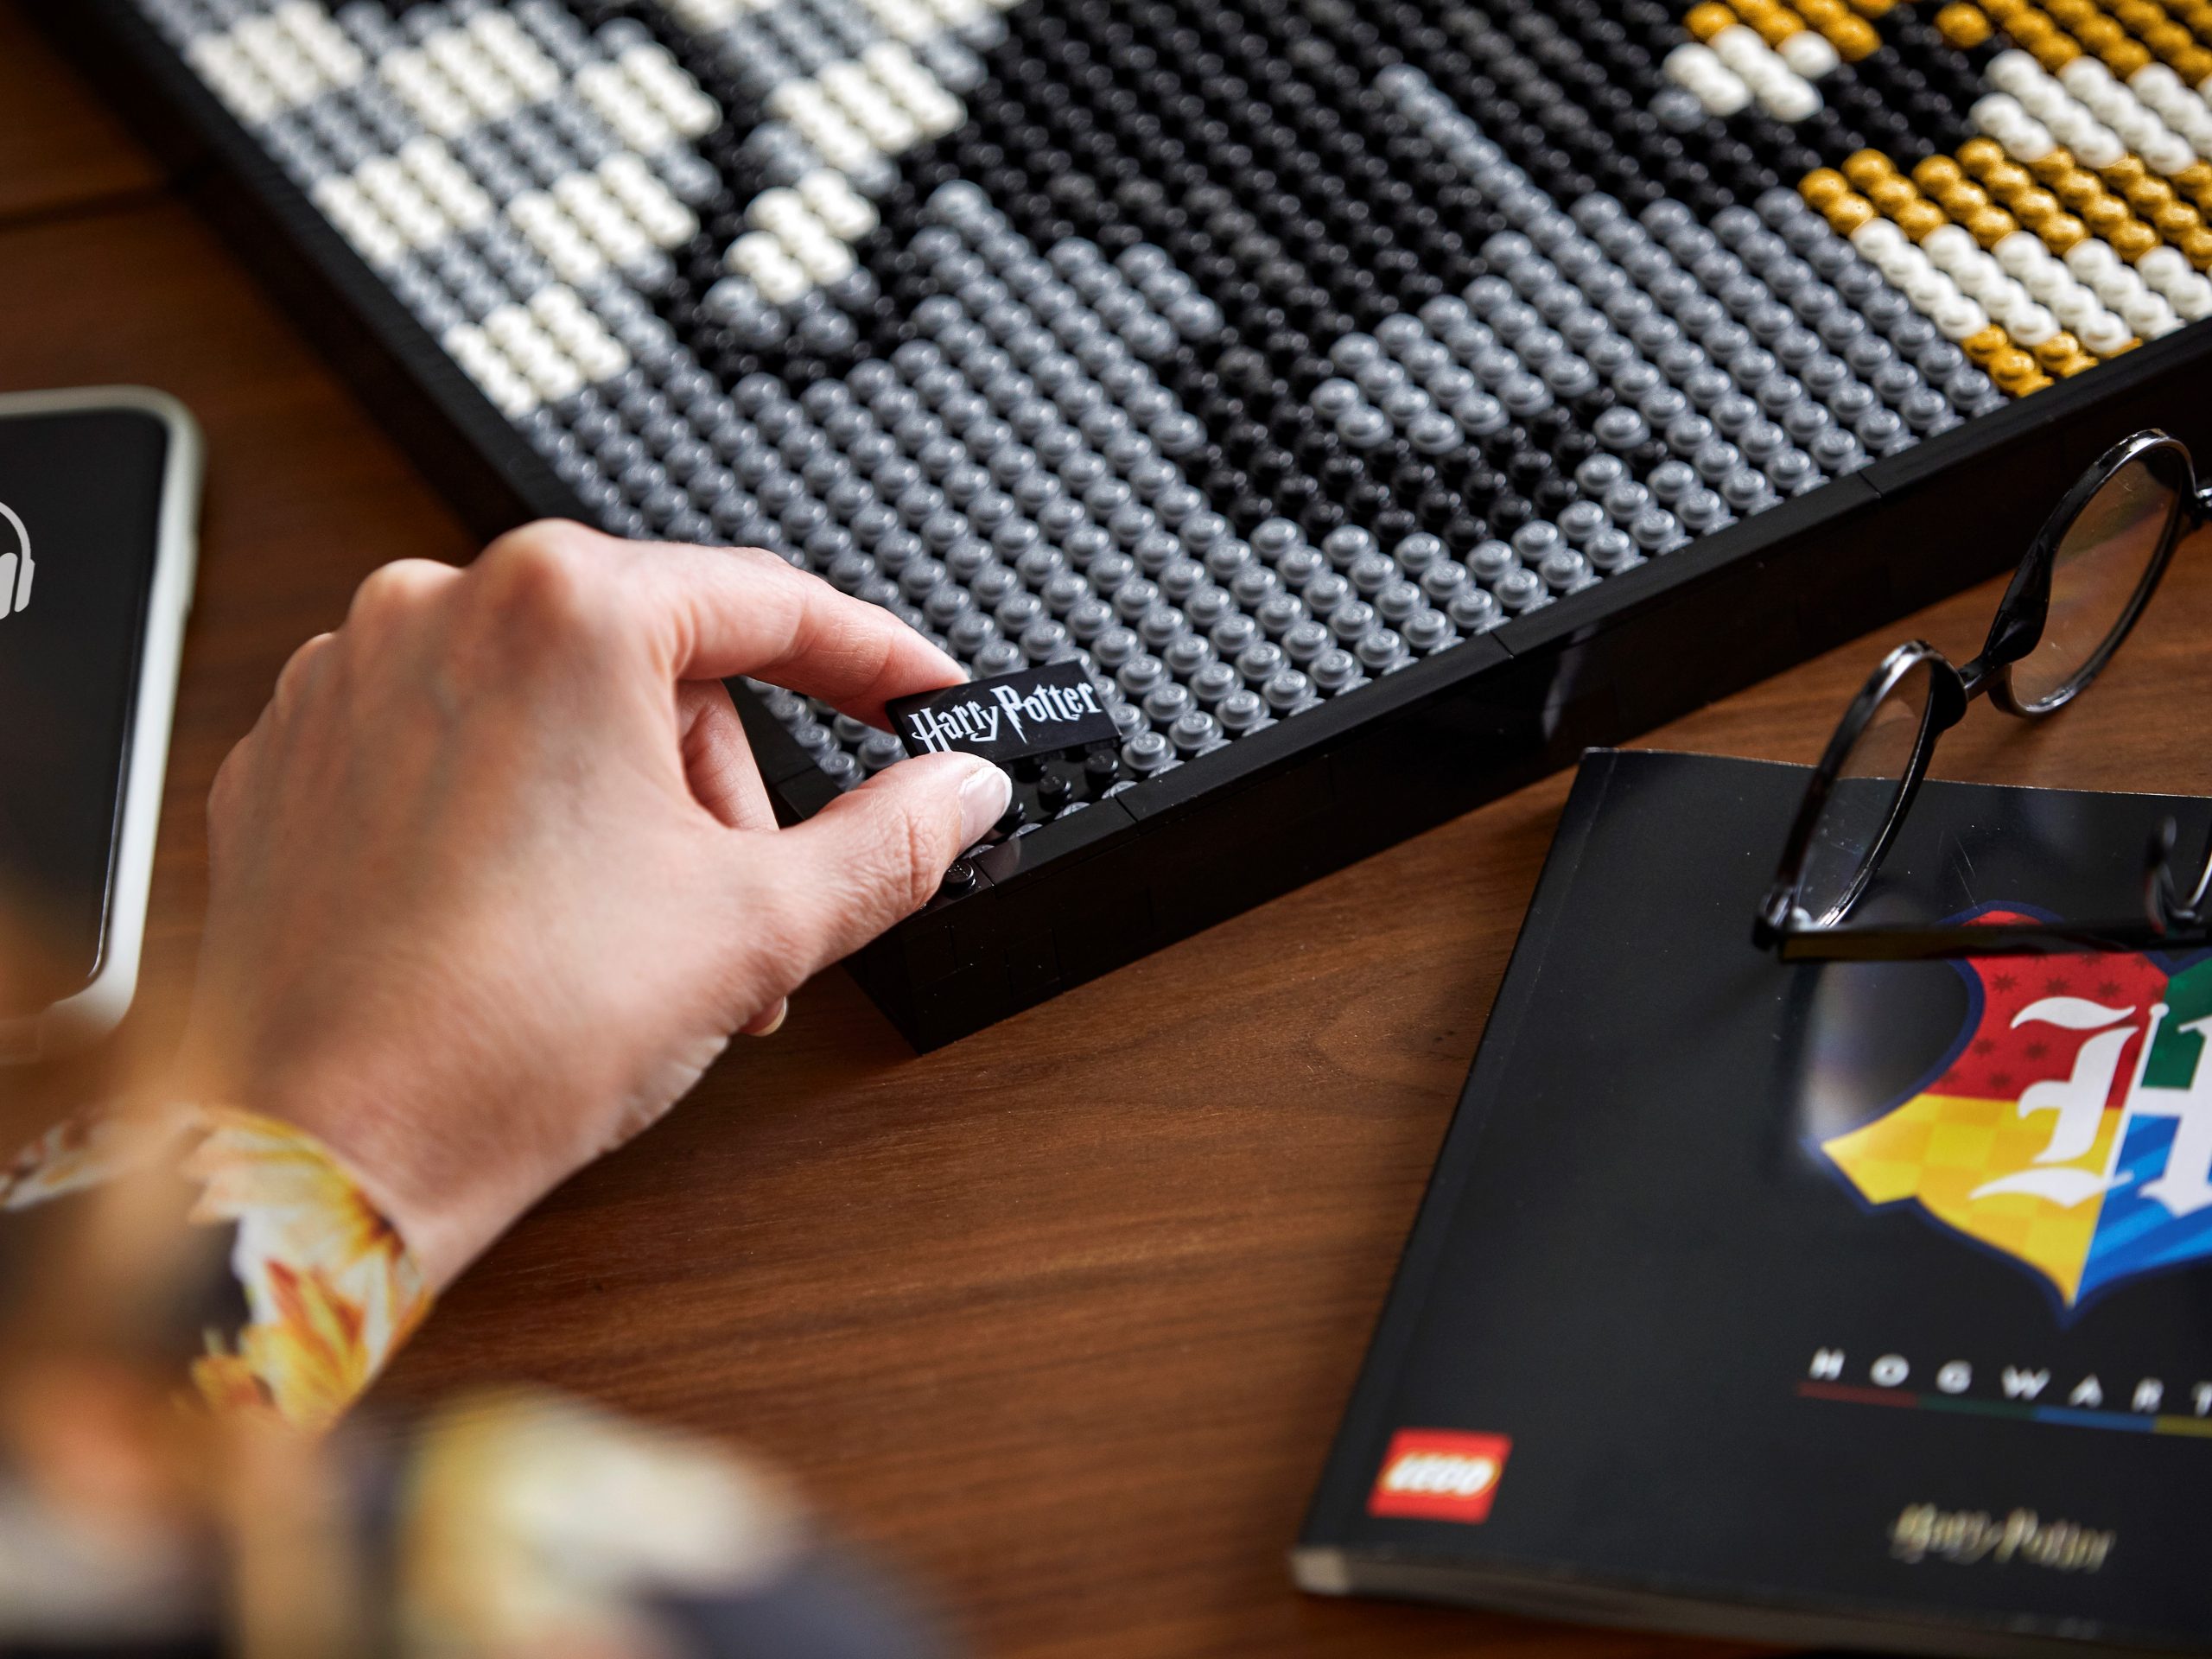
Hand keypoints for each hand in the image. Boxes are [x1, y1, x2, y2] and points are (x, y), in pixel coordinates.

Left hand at [179, 523, 1006, 1287]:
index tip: (921, 700)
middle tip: (741, 898)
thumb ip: (891, 838)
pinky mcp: (292, 757)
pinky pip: (455, 747)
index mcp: (562, 608)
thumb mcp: (761, 924)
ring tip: (634, 934)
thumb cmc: (508, 1032)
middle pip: (658, 660)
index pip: (770, 602)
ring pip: (557, 704)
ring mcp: (348, 680)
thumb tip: (958, 792)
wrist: (326, 1154)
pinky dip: (519, 814)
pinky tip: (537, 919)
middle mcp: (438, 609)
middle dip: (723, 782)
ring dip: (628, 806)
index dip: (872, 663)